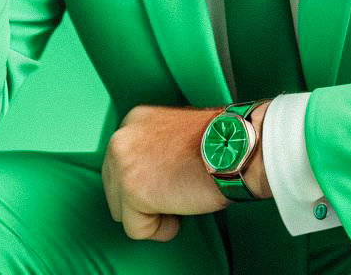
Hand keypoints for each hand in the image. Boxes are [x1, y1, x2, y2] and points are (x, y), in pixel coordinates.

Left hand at [102, 101, 272, 241]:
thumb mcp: (173, 132)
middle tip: (176, 192)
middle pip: (115, 191)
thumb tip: (148, 176)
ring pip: (123, 212)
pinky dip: (161, 230)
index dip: (146, 183)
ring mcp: (123, 165)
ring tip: (180, 196)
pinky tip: (181, 208)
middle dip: (144, 200)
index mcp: (132, 121)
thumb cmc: (215, 143)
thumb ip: (152, 148)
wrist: (234, 145)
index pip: (120, 166)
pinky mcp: (132, 191)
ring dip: (152, 213)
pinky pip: (137, 230)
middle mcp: (120, 139)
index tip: (168, 183)